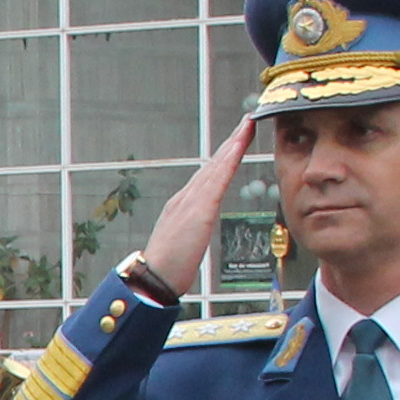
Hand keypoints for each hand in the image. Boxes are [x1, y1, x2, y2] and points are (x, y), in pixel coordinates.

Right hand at [135, 120, 264, 297]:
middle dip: (230, 141)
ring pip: (215, 166)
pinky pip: (217, 180)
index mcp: (182, 206)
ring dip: (232, 144)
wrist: (153, 278)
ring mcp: (190, 201)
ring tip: (246, 126)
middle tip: (246, 122)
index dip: (223, 156)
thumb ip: (192, 231)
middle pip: (213, 164)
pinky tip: (237, 148)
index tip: (237, 140)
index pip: (208, 176)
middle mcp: (185, 198)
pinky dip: (228, 161)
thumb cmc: (167, 269)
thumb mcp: (183, 245)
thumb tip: (197, 229)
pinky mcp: (199, 209)